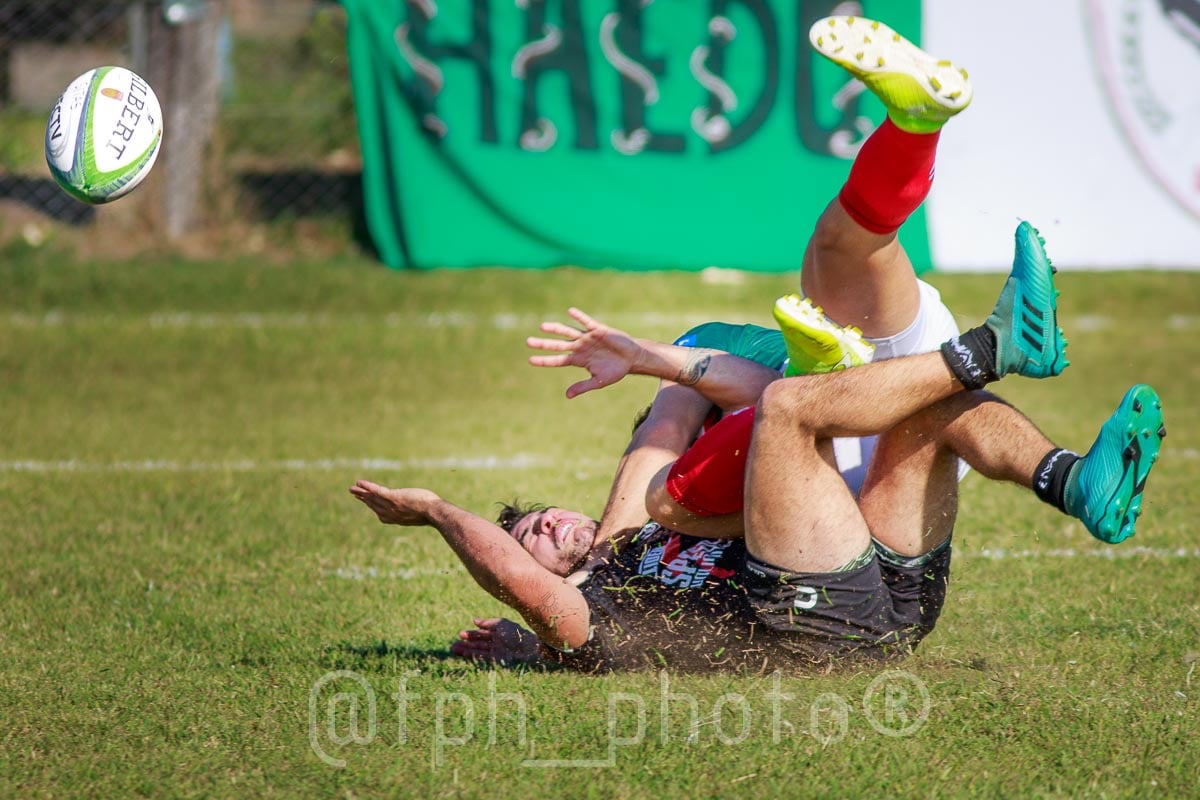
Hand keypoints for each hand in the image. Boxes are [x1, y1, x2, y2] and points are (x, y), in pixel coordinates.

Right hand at [349, 480, 439, 525]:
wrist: (434, 512)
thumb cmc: (433, 512)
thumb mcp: (421, 513)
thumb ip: (415, 511)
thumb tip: (421, 507)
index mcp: (397, 519)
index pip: (380, 513)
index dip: (372, 506)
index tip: (366, 501)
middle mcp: (391, 514)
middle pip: (374, 504)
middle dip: (364, 498)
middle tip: (354, 493)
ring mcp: (392, 506)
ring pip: (373, 498)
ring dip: (362, 492)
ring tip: (352, 488)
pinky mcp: (394, 497)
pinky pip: (377, 492)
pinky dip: (368, 487)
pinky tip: (360, 483)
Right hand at [450, 618, 539, 664]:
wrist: (528, 647)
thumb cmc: (516, 633)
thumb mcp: (501, 624)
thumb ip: (487, 623)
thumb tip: (474, 620)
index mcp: (498, 633)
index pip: (482, 634)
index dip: (471, 634)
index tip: (460, 634)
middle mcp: (496, 643)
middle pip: (478, 644)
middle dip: (466, 644)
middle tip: (453, 645)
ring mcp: (496, 652)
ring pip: (478, 651)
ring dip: (467, 651)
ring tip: (455, 650)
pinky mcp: (497, 660)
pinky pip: (483, 658)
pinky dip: (474, 656)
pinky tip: (466, 654)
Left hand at [527, 307, 643, 397]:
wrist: (632, 359)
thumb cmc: (615, 370)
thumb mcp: (598, 381)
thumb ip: (582, 387)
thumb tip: (567, 396)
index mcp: (578, 360)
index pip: (558, 360)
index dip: (545, 360)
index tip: (530, 360)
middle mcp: (580, 347)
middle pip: (558, 345)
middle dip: (544, 344)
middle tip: (528, 342)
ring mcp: (588, 338)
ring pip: (568, 332)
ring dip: (556, 329)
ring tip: (542, 327)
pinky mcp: (599, 330)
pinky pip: (587, 322)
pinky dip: (579, 317)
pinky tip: (570, 311)